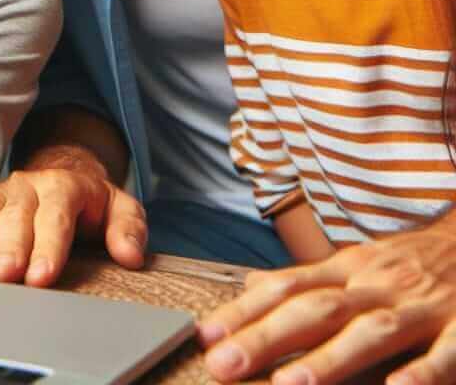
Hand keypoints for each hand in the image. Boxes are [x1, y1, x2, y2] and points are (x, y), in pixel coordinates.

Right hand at [0, 155, 147, 286]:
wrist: (65, 173)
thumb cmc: (93, 202)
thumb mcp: (122, 208)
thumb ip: (129, 229)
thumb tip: (130, 254)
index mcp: (64, 184)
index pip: (56, 214)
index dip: (49, 245)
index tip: (42, 275)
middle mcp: (29, 186)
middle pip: (17, 217)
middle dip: (10, 248)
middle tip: (4, 277)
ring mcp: (3, 195)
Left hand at [198, 224, 455, 383]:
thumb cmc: (412, 263)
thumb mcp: (357, 262)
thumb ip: (308, 279)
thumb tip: (253, 285)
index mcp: (347, 270)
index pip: (285, 288)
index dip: (243, 312)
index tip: (204, 336)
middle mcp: (375, 284)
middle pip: (314, 309)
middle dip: (265, 338)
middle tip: (223, 365)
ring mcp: (419, 305)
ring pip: (369, 331)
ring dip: (329, 359)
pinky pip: (446, 352)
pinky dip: (423, 373)